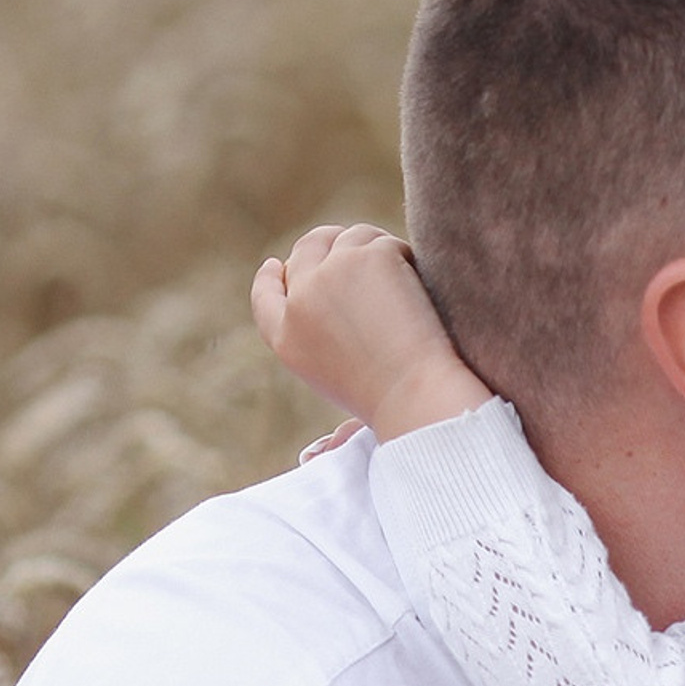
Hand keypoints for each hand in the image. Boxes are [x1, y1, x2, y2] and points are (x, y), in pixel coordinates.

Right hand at [252, 223, 488, 441]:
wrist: (419, 396)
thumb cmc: (393, 410)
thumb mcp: (341, 405)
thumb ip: (322, 388)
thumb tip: (310, 446)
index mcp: (285, 339)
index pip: (265, 293)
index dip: (274, 276)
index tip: (280, 265)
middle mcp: (299, 301)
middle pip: (307, 251)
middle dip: (331, 248)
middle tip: (364, 256)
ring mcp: (329, 273)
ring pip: (347, 239)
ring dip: (372, 251)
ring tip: (400, 282)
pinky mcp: (366, 256)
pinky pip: (382, 241)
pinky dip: (401, 256)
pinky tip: (416, 281)